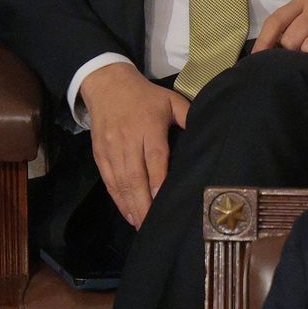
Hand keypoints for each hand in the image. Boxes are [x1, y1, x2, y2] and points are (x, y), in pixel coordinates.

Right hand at [79, 61, 188, 231]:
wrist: (106, 83)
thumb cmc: (144, 95)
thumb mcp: (170, 100)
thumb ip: (188, 117)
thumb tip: (208, 136)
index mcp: (148, 126)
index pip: (154, 158)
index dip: (157, 181)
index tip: (162, 202)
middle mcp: (128, 139)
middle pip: (135, 175)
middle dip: (143, 203)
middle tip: (153, 225)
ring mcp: (111, 147)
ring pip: (120, 181)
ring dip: (130, 205)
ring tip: (141, 225)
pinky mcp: (99, 153)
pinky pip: (108, 180)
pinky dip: (117, 198)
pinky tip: (127, 212)